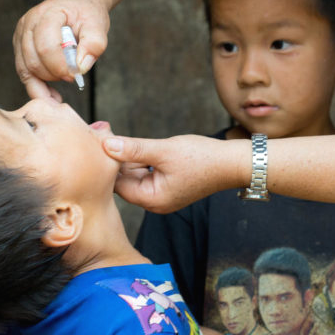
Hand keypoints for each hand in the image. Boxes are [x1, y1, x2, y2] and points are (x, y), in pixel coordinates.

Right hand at [13, 0, 109, 99]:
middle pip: (33, 61)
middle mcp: (27, 24)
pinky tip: (52, 95)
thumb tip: (81, 67)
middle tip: (73, 78)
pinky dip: (37, 87)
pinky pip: (24, 73)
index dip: (60, 66)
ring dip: (44, 84)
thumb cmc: (87, 13)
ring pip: (25, 69)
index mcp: (47, 14)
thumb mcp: (98, 24)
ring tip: (62, 90)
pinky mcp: (20, 47)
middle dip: (54, 75)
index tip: (76, 75)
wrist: (78, 3)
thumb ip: (94, 44)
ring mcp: (20, 36)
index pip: (46, 46)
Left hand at [103, 134, 240, 212]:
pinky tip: (140, 145)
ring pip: (135, 174)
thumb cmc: (203, 158)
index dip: (108, 161)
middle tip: (105, 131)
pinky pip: (148, 173)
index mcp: (152, 200)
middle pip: (125, 179)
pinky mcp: (169, 186)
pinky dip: (142, 159)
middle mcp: (155, 202)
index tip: (100, 139)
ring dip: (130, 156)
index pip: (118, 183)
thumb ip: (133, 148)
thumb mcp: (164, 150)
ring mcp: (163, 195)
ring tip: (121, 136)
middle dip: (117, 157)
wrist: (234, 162)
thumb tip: (106, 144)